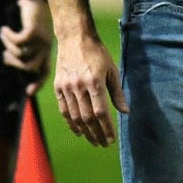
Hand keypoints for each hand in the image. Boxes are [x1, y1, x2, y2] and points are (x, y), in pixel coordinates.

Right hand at [0, 0, 52, 95]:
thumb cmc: (34, 18)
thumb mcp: (32, 36)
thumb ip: (25, 49)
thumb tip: (9, 59)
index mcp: (47, 51)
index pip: (46, 72)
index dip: (39, 83)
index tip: (28, 92)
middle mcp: (46, 47)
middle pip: (29, 67)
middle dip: (14, 64)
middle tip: (5, 55)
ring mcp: (41, 40)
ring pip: (21, 54)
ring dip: (8, 47)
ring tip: (4, 36)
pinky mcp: (33, 31)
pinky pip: (17, 42)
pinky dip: (8, 37)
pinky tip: (4, 30)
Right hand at [53, 31, 127, 147]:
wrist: (75, 38)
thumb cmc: (98, 53)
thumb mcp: (112, 70)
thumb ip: (117, 92)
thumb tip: (125, 112)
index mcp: (95, 82)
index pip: (101, 112)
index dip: (106, 128)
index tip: (112, 139)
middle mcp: (79, 86)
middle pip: (87, 118)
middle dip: (96, 134)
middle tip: (103, 144)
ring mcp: (66, 87)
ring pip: (75, 116)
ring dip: (84, 131)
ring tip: (93, 140)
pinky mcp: (57, 87)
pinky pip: (64, 110)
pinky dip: (70, 122)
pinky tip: (78, 131)